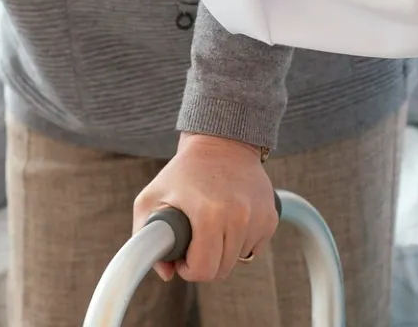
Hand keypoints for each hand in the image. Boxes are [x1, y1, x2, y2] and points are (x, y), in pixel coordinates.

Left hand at [134, 133, 277, 282]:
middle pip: (221, 270)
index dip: (187, 269)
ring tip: (211, 226)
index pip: (203, 270)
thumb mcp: (151, 198)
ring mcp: (258, 217)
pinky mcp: (271, 217)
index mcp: (208, 214)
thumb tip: (167, 274)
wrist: (221, 142)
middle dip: (204, 263)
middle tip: (194, 242)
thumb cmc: (182, 172)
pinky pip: (254, 248)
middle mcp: (238, 216)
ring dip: (223, 251)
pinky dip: (241, 242)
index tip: (182, 256)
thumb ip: (145, 239)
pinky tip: (230, 221)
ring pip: (238, 260)